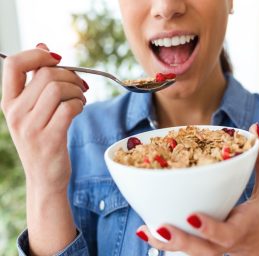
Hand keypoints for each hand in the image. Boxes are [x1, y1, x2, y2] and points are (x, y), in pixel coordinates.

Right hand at [1, 43, 87, 192]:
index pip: (13, 64)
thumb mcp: (32, 111)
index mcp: (8, 102)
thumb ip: (36, 80)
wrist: (44, 178)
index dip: (37, 54)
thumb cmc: (42, 140)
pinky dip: (80, 104)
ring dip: (77, 90)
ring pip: (57, 89)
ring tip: (81, 99)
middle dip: (70, 75)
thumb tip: (43, 46)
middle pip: (45, 75)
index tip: (57, 59)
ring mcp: (31, 127)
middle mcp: (15, 113)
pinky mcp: (50, 138)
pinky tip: (80, 109)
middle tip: (80, 85)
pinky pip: (69, 108)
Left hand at [136, 123, 258, 255]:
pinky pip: (186, 248)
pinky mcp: (206, 248)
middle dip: (180, 240)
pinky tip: (146, 231)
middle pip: (201, 249)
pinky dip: (166, 243)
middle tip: (160, 227)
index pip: (225, 233)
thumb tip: (255, 129)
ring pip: (189, 252)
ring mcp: (214, 249)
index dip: (209, 227)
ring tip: (144, 230)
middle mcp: (225, 244)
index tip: (191, 216)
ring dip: (166, 244)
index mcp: (241, 228)